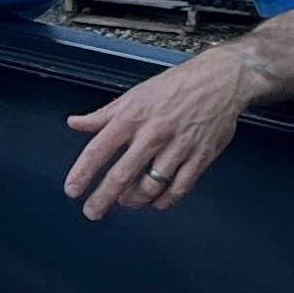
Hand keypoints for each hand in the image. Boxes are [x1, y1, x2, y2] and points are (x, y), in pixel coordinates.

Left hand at [64, 48, 254, 220]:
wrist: (221, 80)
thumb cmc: (176, 86)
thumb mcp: (134, 95)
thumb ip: (103, 114)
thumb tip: (75, 122)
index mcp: (133, 116)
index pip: (100, 148)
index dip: (83, 172)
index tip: (73, 189)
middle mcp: (154, 133)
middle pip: (122, 174)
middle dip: (103, 197)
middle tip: (92, 211)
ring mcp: (178, 147)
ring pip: (151, 186)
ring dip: (134, 200)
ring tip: (126, 201)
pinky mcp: (200, 157)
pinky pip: (179, 188)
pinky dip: (164, 200)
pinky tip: (156, 201)